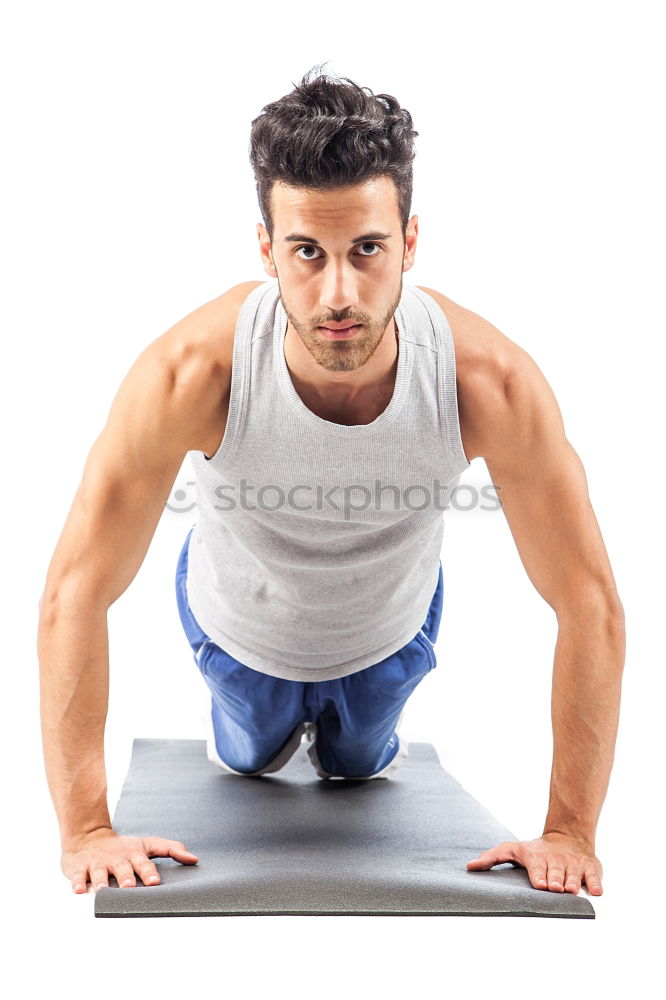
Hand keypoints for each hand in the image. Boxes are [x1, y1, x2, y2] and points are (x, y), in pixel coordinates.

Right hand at [61, 827, 198, 892]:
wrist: (89, 837)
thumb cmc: (124, 847)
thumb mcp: (147, 844)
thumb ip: (171, 849)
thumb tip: (195, 859)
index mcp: (134, 854)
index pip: (143, 863)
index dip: (149, 872)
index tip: (154, 882)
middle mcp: (116, 859)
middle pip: (122, 868)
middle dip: (125, 878)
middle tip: (129, 887)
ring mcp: (97, 863)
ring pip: (99, 873)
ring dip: (101, 882)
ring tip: (101, 891)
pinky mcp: (80, 867)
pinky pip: (78, 875)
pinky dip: (78, 882)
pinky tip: (79, 890)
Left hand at [465, 831, 602, 894]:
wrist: (567, 837)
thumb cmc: (535, 850)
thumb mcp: (512, 849)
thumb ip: (492, 857)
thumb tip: (469, 867)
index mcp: (537, 857)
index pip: (538, 868)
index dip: (539, 876)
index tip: (540, 885)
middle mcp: (556, 861)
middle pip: (556, 874)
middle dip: (556, 881)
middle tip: (556, 888)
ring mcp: (574, 865)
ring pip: (574, 876)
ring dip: (574, 883)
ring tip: (572, 890)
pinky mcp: (591, 868)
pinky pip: (594, 876)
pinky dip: (595, 884)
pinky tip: (596, 891)